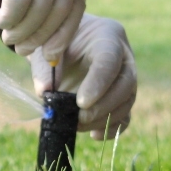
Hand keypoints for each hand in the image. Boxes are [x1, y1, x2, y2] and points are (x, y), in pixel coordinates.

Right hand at [0, 0, 84, 59]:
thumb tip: (48, 41)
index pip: (75, 3)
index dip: (63, 34)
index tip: (51, 55)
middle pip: (59, 10)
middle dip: (41, 37)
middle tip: (22, 50)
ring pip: (39, 10)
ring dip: (23, 32)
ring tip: (9, 39)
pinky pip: (19, 4)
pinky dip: (10, 20)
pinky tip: (1, 22)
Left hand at [30, 14, 135, 139]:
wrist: (68, 43)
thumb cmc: (58, 41)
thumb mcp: (48, 47)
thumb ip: (44, 67)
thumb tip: (44, 93)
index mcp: (108, 36)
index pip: (110, 61)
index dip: (98, 83)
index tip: (81, 103)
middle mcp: (124, 57)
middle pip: (126, 84)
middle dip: (103, 106)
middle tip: (79, 117)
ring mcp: (126, 78)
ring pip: (127, 102)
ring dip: (104, 119)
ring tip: (78, 125)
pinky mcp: (123, 97)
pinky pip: (126, 115)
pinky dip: (112, 129)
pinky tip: (93, 135)